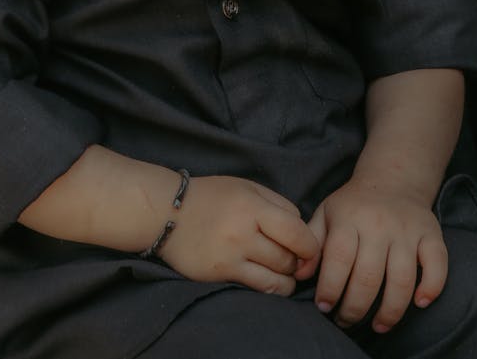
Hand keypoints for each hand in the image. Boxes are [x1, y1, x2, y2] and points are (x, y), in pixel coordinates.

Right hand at [159, 175, 319, 295]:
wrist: (167, 211)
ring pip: (279, 276)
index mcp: (253, 204)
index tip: (308, 248)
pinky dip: (274, 287)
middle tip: (295, 258)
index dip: (310, 244)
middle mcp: (244, 230)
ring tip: (285, 271)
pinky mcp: (221, 273)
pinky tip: (272, 281)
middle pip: (290, 256)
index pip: (297, 230)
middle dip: (298, 260)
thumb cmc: (212, 197)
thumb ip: (277, 204)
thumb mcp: (246, 187)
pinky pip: (260, 288)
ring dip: (288, 277)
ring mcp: (232, 254)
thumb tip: (302, 232)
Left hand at [307, 180, 446, 332]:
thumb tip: (300, 273)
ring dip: (390, 311)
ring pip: (402, 279)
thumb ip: (312, 241)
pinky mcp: (431, 234)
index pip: (338, 259)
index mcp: (349, 218)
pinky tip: (419, 303)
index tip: (324, 307)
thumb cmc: (353, 204)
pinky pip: (437, 264)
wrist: (392, 179)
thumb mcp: (326, 213)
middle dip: (355, 308)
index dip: (330, 288)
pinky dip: (432, 287)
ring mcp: (407, 230)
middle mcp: (378, 224)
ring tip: (378, 326)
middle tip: (346, 321)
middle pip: (368, 277)